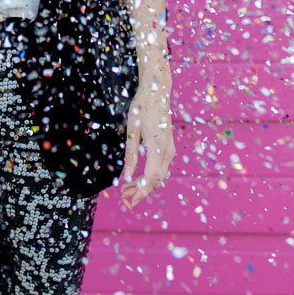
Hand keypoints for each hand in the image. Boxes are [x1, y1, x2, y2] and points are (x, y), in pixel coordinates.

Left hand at [120, 82, 174, 207]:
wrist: (157, 93)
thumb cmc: (142, 109)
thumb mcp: (132, 131)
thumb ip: (130, 155)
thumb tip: (126, 176)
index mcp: (159, 148)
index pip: (150, 178)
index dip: (140, 191)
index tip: (130, 201)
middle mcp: (168, 151)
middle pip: (156, 180)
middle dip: (140, 190)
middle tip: (124, 197)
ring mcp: (170, 149)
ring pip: (158, 175)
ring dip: (144, 183)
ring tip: (126, 189)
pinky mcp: (168, 147)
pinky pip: (160, 167)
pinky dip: (148, 175)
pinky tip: (136, 177)